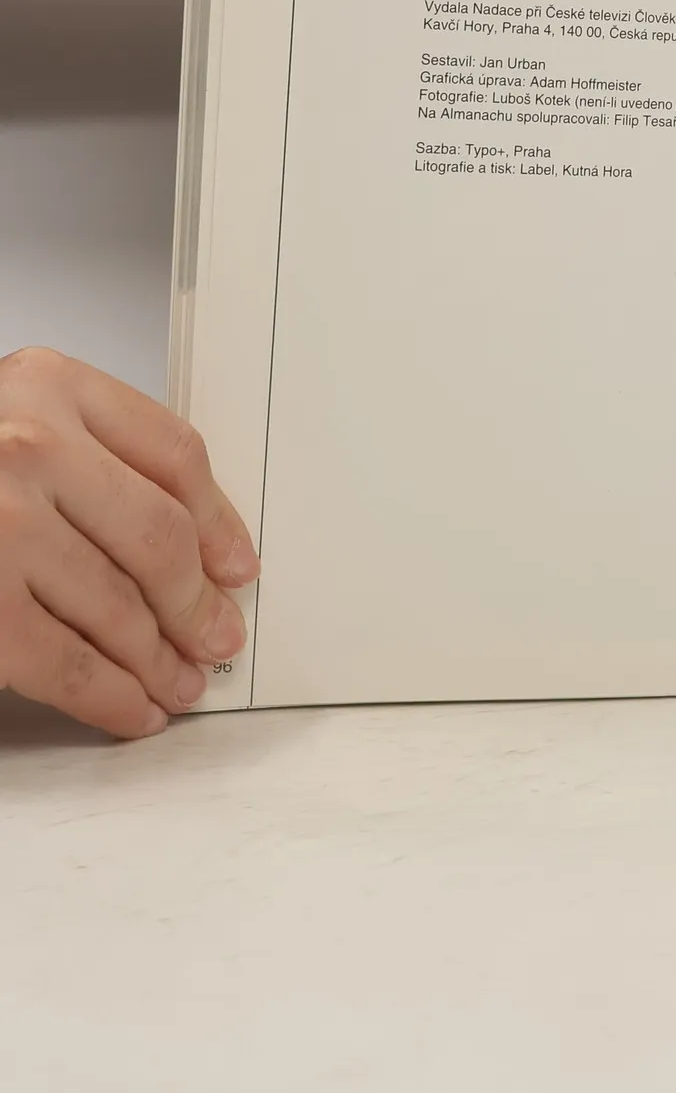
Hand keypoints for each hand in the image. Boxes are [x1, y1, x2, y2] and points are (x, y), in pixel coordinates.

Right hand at [0, 347, 256, 737]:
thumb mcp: (13, 414)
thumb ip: (89, 453)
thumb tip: (193, 541)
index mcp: (50, 385)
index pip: (176, 455)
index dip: (219, 520)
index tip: (236, 564)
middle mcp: (27, 446)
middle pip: (158, 537)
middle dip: (195, 603)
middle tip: (217, 637)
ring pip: (117, 605)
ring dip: (160, 657)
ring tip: (180, 680)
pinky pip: (61, 660)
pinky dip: (109, 693)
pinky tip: (131, 707)